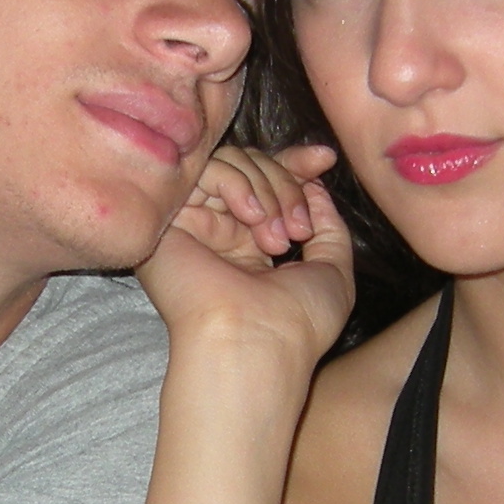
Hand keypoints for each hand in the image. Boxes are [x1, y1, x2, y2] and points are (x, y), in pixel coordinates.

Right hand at [136, 143, 355, 379]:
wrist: (255, 343)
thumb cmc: (298, 323)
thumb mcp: (333, 272)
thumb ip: (328, 226)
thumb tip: (315, 185)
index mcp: (253, 240)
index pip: (269, 182)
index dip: (296, 165)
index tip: (325, 159)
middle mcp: (221, 229)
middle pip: (254, 166)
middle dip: (288, 184)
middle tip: (299, 231)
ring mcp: (195, 221)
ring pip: (231, 163)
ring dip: (267, 190)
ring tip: (275, 240)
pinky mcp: (169, 216)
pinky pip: (205, 170)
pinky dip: (236, 184)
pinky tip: (249, 220)